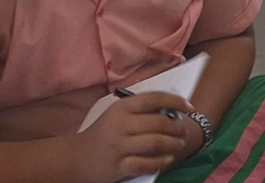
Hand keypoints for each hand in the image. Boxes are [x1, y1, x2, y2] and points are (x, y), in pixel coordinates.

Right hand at [75, 91, 193, 182]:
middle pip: (159, 123)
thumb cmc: (103, 133)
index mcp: (122, 108)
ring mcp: (120, 147)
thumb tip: (173, 109)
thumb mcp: (117, 115)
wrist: (76, 159)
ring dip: (173, 143)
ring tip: (179, 144)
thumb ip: (140, 111)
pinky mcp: (119, 167)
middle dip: (178, 126)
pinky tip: (167, 159)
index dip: (175, 101)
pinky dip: (161, 161)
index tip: (189, 106)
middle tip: (184, 130)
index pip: (154, 98)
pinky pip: (147, 164)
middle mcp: (121, 125)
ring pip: (156, 143)